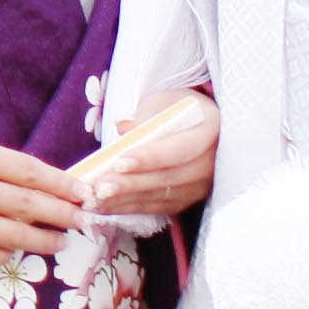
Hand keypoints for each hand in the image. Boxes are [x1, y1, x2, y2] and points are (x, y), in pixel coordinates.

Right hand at [0, 116, 90, 270]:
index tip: (82, 193)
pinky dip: (7, 254)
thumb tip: (28, 184)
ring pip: (15, 237)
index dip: (63, 185)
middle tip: (82, 220)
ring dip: (43, 241)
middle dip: (63, 215)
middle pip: (32, 206)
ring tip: (59, 241)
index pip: (33, 172)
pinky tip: (16, 251)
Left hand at [76, 87, 217, 220]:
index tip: (120, 162)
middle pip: (169, 178)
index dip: (150, 157)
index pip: (180, 149)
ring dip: (126, 200)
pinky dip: (131, 207)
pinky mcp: (188, 200)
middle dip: (131, 184)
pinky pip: (158, 207)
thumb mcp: (165, 101)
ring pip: (161, 197)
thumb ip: (146, 113)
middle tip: (100, 188)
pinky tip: (106, 206)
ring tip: (96, 200)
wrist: (200, 127)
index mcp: (211, 131)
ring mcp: (202, 186)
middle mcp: (212, 163)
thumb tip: (124, 127)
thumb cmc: (179, 110)